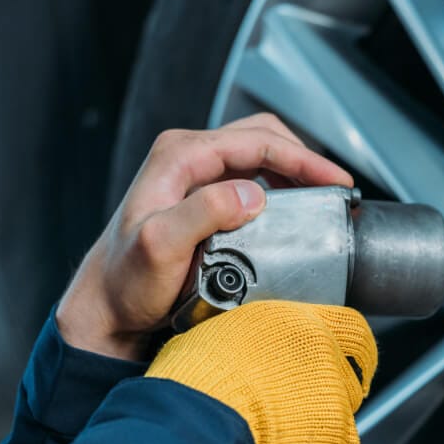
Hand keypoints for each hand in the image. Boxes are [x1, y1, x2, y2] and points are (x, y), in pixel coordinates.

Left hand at [56, 113, 351, 359]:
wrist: (107, 306)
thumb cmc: (126, 281)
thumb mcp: (160, 246)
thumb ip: (202, 213)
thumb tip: (251, 193)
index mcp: (179, 157)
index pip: (255, 142)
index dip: (302, 159)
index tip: (335, 181)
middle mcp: (187, 158)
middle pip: (261, 138)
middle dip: (304, 159)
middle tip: (335, 188)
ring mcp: (195, 176)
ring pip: (259, 155)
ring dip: (294, 172)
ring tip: (320, 198)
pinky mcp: (203, 197)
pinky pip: (252, 178)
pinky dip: (280, 188)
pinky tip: (293, 209)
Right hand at [145, 301, 377, 443]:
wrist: (197, 421)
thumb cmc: (195, 380)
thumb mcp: (221, 335)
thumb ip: (253, 342)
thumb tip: (243, 352)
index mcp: (300, 324)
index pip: (352, 330)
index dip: (351, 350)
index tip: (347, 362)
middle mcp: (325, 356)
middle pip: (350, 378)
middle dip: (332, 397)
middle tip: (304, 411)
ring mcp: (334, 399)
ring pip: (343, 420)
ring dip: (322, 434)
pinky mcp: (336, 442)